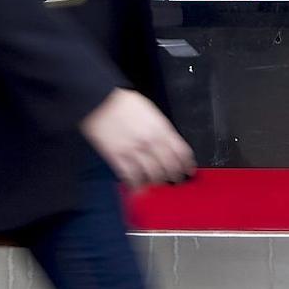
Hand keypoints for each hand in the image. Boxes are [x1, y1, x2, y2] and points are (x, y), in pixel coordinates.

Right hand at [81, 89, 195, 189]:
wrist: (100, 101)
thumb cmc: (124, 103)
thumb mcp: (151, 111)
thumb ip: (161, 129)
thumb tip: (168, 144)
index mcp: (161, 129)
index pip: (181, 152)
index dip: (186, 164)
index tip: (187, 171)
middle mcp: (151, 142)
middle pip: (169, 167)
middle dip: (174, 176)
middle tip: (174, 181)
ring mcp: (134, 151)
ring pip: (152, 175)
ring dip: (156, 182)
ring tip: (157, 183)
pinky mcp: (118, 157)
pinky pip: (131, 177)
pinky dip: (137, 185)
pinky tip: (139, 187)